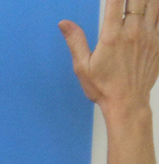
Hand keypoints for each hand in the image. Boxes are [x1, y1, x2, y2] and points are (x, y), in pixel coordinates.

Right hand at [60, 0, 158, 115]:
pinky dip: (157, 11)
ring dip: (145, 0)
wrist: (127, 103)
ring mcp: (150, 36)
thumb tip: (64, 23)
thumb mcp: (82, 67)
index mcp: (112, 36)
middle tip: (123, 0)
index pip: (115, 2)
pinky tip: (152, 9)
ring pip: (154, 5)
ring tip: (138, 1)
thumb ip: (75, 41)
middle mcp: (133, 32)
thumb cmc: (103, 87)